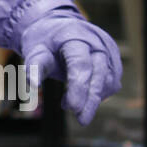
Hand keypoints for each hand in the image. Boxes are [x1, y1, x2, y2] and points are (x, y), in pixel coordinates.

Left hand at [20, 7, 121, 126]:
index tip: (72, 108)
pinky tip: (81, 96)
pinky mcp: (114, 60)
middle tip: (81, 120)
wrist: (57, 26)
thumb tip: (32, 86)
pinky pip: (111, 81)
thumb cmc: (44, 39)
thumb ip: (34, 66)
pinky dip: (99, 93)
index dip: (78, 88)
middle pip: (99, 75)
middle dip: (91, 100)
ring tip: (68, 103)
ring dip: (93, 97)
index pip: (81, 65)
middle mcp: (97, 42)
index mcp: (76, 36)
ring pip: (109, 80)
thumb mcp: (34, 49)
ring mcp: (109, 50)